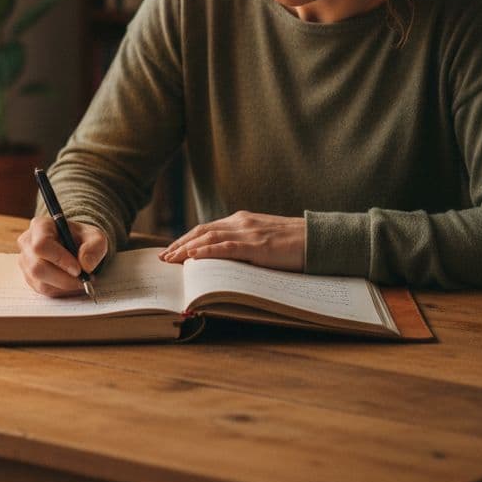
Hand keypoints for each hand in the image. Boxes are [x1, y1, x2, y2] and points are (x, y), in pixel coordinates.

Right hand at [16, 215, 107, 296]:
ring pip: (40, 282)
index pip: (41, 245)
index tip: (78, 269)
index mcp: (40, 226)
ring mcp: (25, 261)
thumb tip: (85, 265)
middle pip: (37, 267)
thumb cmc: (82, 239)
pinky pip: (42, 290)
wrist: (75, 246)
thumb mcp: (95, 237)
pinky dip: (60, 290)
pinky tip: (71, 283)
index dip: (59, 259)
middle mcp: (27, 243)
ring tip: (80, 280)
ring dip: (64, 286)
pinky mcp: (29, 277)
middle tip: (83, 280)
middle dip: (63, 278)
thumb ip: (94, 247)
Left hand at [159, 212, 304, 270]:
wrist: (319, 239)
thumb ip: (244, 244)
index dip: (186, 239)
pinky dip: (206, 252)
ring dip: (186, 249)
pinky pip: (226, 248)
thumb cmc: (294, 243)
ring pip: (209, 238)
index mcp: (242, 220)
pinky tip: (192, 257)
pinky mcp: (257, 245)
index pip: (206, 229)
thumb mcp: (264, 240)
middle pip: (202, 231)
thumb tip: (224, 260)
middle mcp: (241, 221)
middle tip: (163, 258)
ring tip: (170, 259)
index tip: (171, 250)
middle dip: (179, 244)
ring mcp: (249, 232)